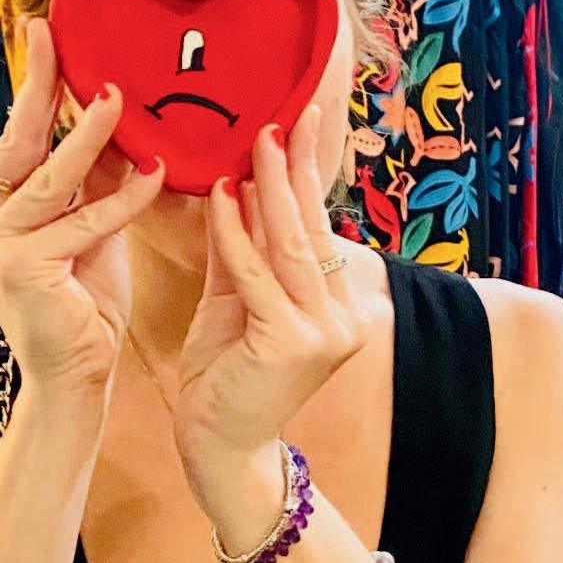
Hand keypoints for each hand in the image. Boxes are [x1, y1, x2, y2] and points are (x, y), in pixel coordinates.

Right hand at [0, 19, 163, 398]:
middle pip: (18, 145)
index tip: (45, 34)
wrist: (76, 375)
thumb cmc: (83, 302)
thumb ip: (95, 175)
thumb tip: (115, 110)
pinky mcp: (21, 269)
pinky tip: (156, 173)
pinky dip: (123, 198)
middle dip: (40, 86)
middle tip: (55, 35)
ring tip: (118, 97)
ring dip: (89, 136)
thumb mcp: (89, 224)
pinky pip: (83, 221)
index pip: (14, 140)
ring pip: (52, 179)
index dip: (33, 88)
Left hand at [175, 105, 360, 530]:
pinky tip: (225, 195)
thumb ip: (241, 248)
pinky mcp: (292, 343)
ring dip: (270, 189)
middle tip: (282, 115)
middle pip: (312, 228)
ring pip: (291, 245)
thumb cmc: (224, 375)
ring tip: (255, 141)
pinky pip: (258, 275)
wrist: (219, 448)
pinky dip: (239, 234)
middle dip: (294, 168)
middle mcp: (344, 316)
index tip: (301, 119)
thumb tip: (237, 182)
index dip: (308, 173)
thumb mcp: (234, 299)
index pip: (319, 227)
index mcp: (337, 305)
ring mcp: (325, 332)